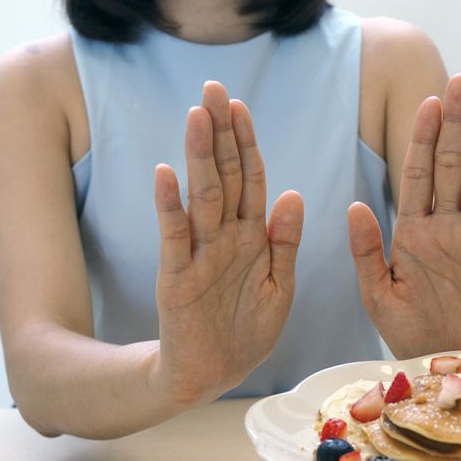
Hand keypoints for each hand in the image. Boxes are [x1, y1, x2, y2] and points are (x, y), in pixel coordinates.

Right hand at [151, 81, 303, 403]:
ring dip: (198, 159)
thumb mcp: (280, 287)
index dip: (247, 146)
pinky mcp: (177, 278)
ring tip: (197, 118)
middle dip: (220, 136)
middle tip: (213, 91)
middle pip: (224, 178)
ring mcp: (200, 255)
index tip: (241, 108)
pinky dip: (170, 208)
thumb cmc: (249, 329)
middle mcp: (226, 239)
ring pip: (201, 199)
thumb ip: (285, 243)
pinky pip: (175, 238)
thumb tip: (294, 194)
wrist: (216, 370)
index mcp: (254, 239)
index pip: (251, 181)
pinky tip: (166, 176)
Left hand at [348, 75, 460, 358]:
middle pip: (450, 167)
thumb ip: (366, 250)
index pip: (416, 176)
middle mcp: (445, 228)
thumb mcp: (377, 293)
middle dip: (454, 126)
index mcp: (412, 232)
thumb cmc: (409, 330)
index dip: (421, 140)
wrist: (445, 361)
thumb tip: (353, 206)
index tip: (426, 104)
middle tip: (460, 82)